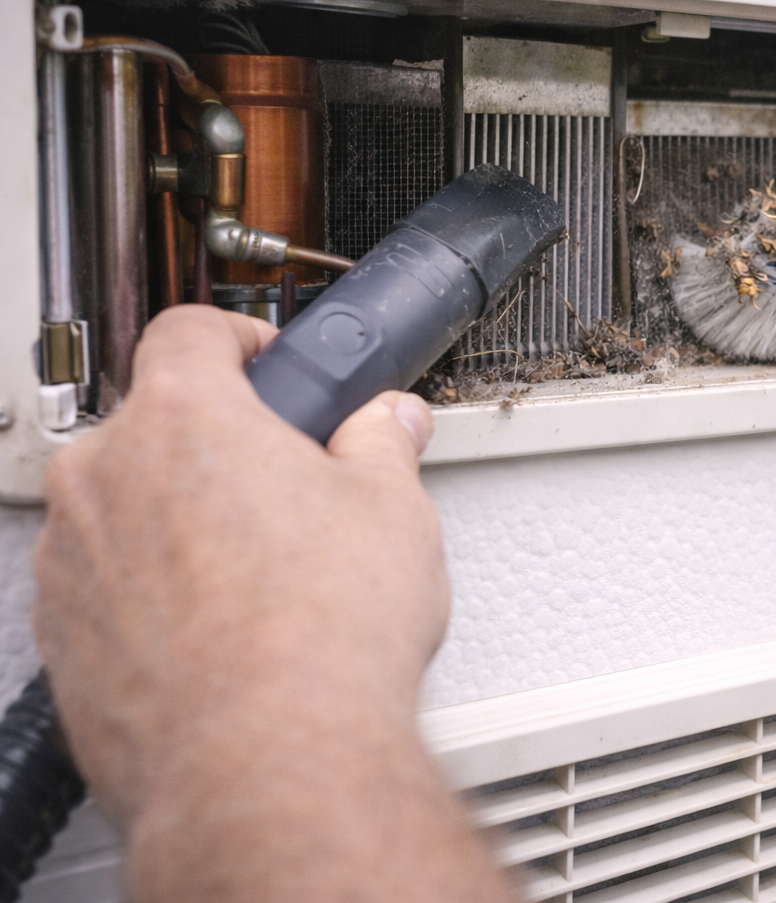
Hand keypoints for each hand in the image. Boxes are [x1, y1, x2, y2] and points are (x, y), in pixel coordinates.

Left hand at [33, 306, 508, 901]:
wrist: (267, 763)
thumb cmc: (319, 637)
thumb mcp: (393, 511)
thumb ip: (382, 443)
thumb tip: (388, 423)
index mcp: (185, 419)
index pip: (191, 331)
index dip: (239, 339)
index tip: (269, 364)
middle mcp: (106, 477)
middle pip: (155, 423)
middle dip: (218, 444)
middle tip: (288, 485)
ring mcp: (72, 561)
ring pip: (124, 508)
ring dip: (179, 520)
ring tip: (262, 574)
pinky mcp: (62, 638)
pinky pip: (107, 585)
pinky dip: (153, 593)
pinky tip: (224, 630)